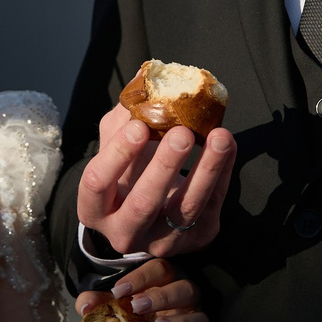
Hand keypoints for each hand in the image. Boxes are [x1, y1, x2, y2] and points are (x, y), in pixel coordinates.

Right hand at [76, 106, 237, 257]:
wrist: (151, 214)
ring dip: (205, 170)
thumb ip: (124, 118)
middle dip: (164, 166)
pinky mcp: (194, 240)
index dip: (117, 155)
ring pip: (185, 208)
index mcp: (94, 209)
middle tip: (182, 132)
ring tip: (220, 137)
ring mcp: (161, 241)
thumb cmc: (128, 173)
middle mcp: (124, 233)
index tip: (138, 126)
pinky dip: (222, 173)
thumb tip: (147, 80)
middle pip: (143, 203)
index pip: (97, 184)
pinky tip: (227, 146)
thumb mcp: (116, 148)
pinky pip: (212, 206)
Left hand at [81, 258, 205, 321]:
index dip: (141, 278)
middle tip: (136, 306)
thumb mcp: (107, 308)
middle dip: (161, 296)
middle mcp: (183, 297)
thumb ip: (95, 302)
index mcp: (164, 279)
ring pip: (198, 317)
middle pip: (185, 288)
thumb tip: (85, 306)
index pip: (160, 268)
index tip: (118, 291)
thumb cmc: (124, 319)